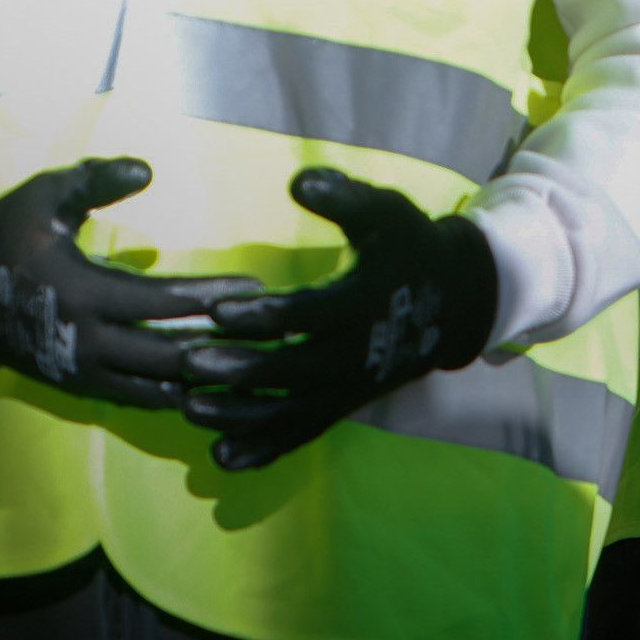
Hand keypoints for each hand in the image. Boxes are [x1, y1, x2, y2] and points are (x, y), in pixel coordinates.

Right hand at [0, 158, 259, 409]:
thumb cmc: (6, 230)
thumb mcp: (47, 194)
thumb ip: (97, 179)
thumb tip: (147, 169)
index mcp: (78, 293)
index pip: (160, 303)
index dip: (211, 299)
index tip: (257, 291)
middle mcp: (82, 342)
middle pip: (167, 357)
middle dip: (223, 350)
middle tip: (274, 339)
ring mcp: (78, 372)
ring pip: (154, 389)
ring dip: (204, 382)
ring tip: (255, 374)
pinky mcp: (75, 386)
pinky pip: (134, 399)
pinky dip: (173, 397)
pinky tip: (212, 393)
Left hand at [180, 168, 499, 472]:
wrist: (452, 301)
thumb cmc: (408, 247)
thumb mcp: (386, 212)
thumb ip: (344, 197)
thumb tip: (298, 181)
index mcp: (366, 302)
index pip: (310, 315)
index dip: (265, 315)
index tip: (219, 309)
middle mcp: (359, 354)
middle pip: (294, 370)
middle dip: (241, 369)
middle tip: (188, 363)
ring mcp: (350, 387)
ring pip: (292, 412)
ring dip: (241, 415)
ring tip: (189, 409)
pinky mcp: (343, 405)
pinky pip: (302, 434)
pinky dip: (263, 449)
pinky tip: (221, 458)